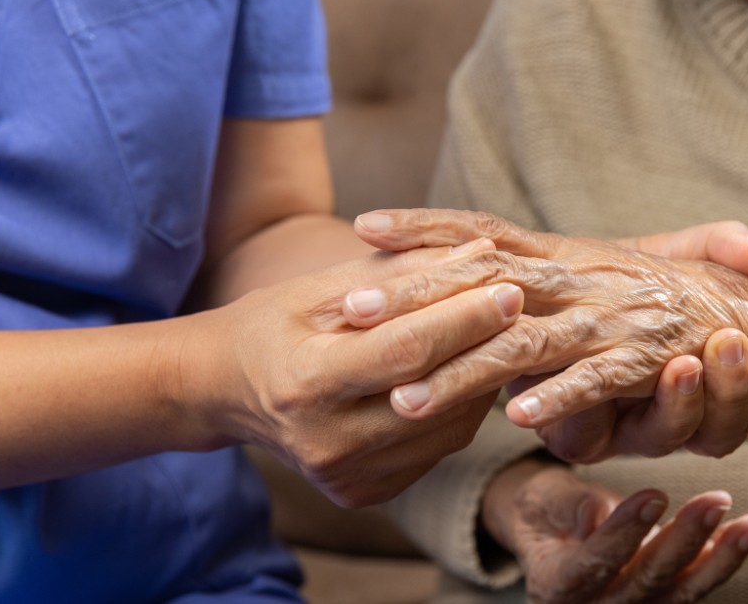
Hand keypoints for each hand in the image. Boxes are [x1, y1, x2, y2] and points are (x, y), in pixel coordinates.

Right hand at [182, 240, 521, 507]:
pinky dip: (460, 409)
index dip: (464, 318)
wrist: (224, 391)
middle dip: (485, 344)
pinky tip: (465, 373)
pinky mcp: (364, 493)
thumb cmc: (274, 325)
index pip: (406, 351)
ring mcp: (347, 476)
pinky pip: (437, 449)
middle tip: (523, 304)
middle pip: (434, 393)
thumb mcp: (323, 288)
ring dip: (481, 378)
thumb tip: (482, 253)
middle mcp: (326, 443)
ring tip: (497, 334)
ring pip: (448, 428)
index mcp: (305, 384)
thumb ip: (402, 273)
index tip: (509, 285)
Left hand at [353, 209, 747, 444]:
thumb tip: (474, 265)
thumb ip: (545, 271)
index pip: (484, 234)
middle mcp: (581, 279)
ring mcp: (612, 318)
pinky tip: (519, 418)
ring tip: (407, 395)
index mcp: (565, 256)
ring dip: (464, 370)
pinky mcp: (649, 358)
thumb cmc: (670, 299)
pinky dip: (563, 398)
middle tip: (351, 309)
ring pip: (525, 343)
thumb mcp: (600, 274)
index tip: (364, 225)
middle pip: (483, 284)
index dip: (426, 228)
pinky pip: (598, 380)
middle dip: (416, 296)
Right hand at [482, 459, 747, 603]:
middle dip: (684, 541)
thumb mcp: (541, 500)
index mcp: (556, 586)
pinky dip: (721, 561)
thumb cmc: (545, 510)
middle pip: (644, 581)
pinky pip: (693, 587)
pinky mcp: (659, 602)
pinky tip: (744, 534)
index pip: (593, 564)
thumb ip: (567, 507)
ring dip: (719, 558)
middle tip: (716, 501)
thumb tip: (596, 513)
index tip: (655, 495)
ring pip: (679, 592)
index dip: (624, 533)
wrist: (553, 535)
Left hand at [521, 222, 747, 460]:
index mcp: (711, 372)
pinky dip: (575, 404)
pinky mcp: (574, 430)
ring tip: (682, 365)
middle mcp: (677, 410)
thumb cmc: (623, 273)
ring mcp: (628, 426)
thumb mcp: (680, 251)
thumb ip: (724, 246)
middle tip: (739, 354)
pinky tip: (565, 400)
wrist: (541, 295)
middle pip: (726, 429)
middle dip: (738, 396)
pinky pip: (585, 431)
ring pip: (671, 435)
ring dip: (681, 402)